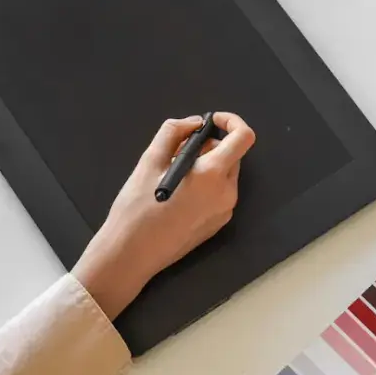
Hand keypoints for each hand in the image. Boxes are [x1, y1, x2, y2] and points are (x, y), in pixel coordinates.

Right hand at [72, 113, 254, 319]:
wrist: (132, 254)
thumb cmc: (138, 207)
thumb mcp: (150, 160)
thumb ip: (174, 132)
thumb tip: (193, 123)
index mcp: (213, 175)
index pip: (244, 137)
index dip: (231, 121)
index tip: (212, 120)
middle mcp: (226, 193)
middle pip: (232, 156)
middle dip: (209, 146)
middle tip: (177, 151)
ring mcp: (224, 211)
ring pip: (224, 175)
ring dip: (206, 166)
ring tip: (174, 176)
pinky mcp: (217, 225)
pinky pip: (219, 194)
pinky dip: (205, 185)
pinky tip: (178, 195)